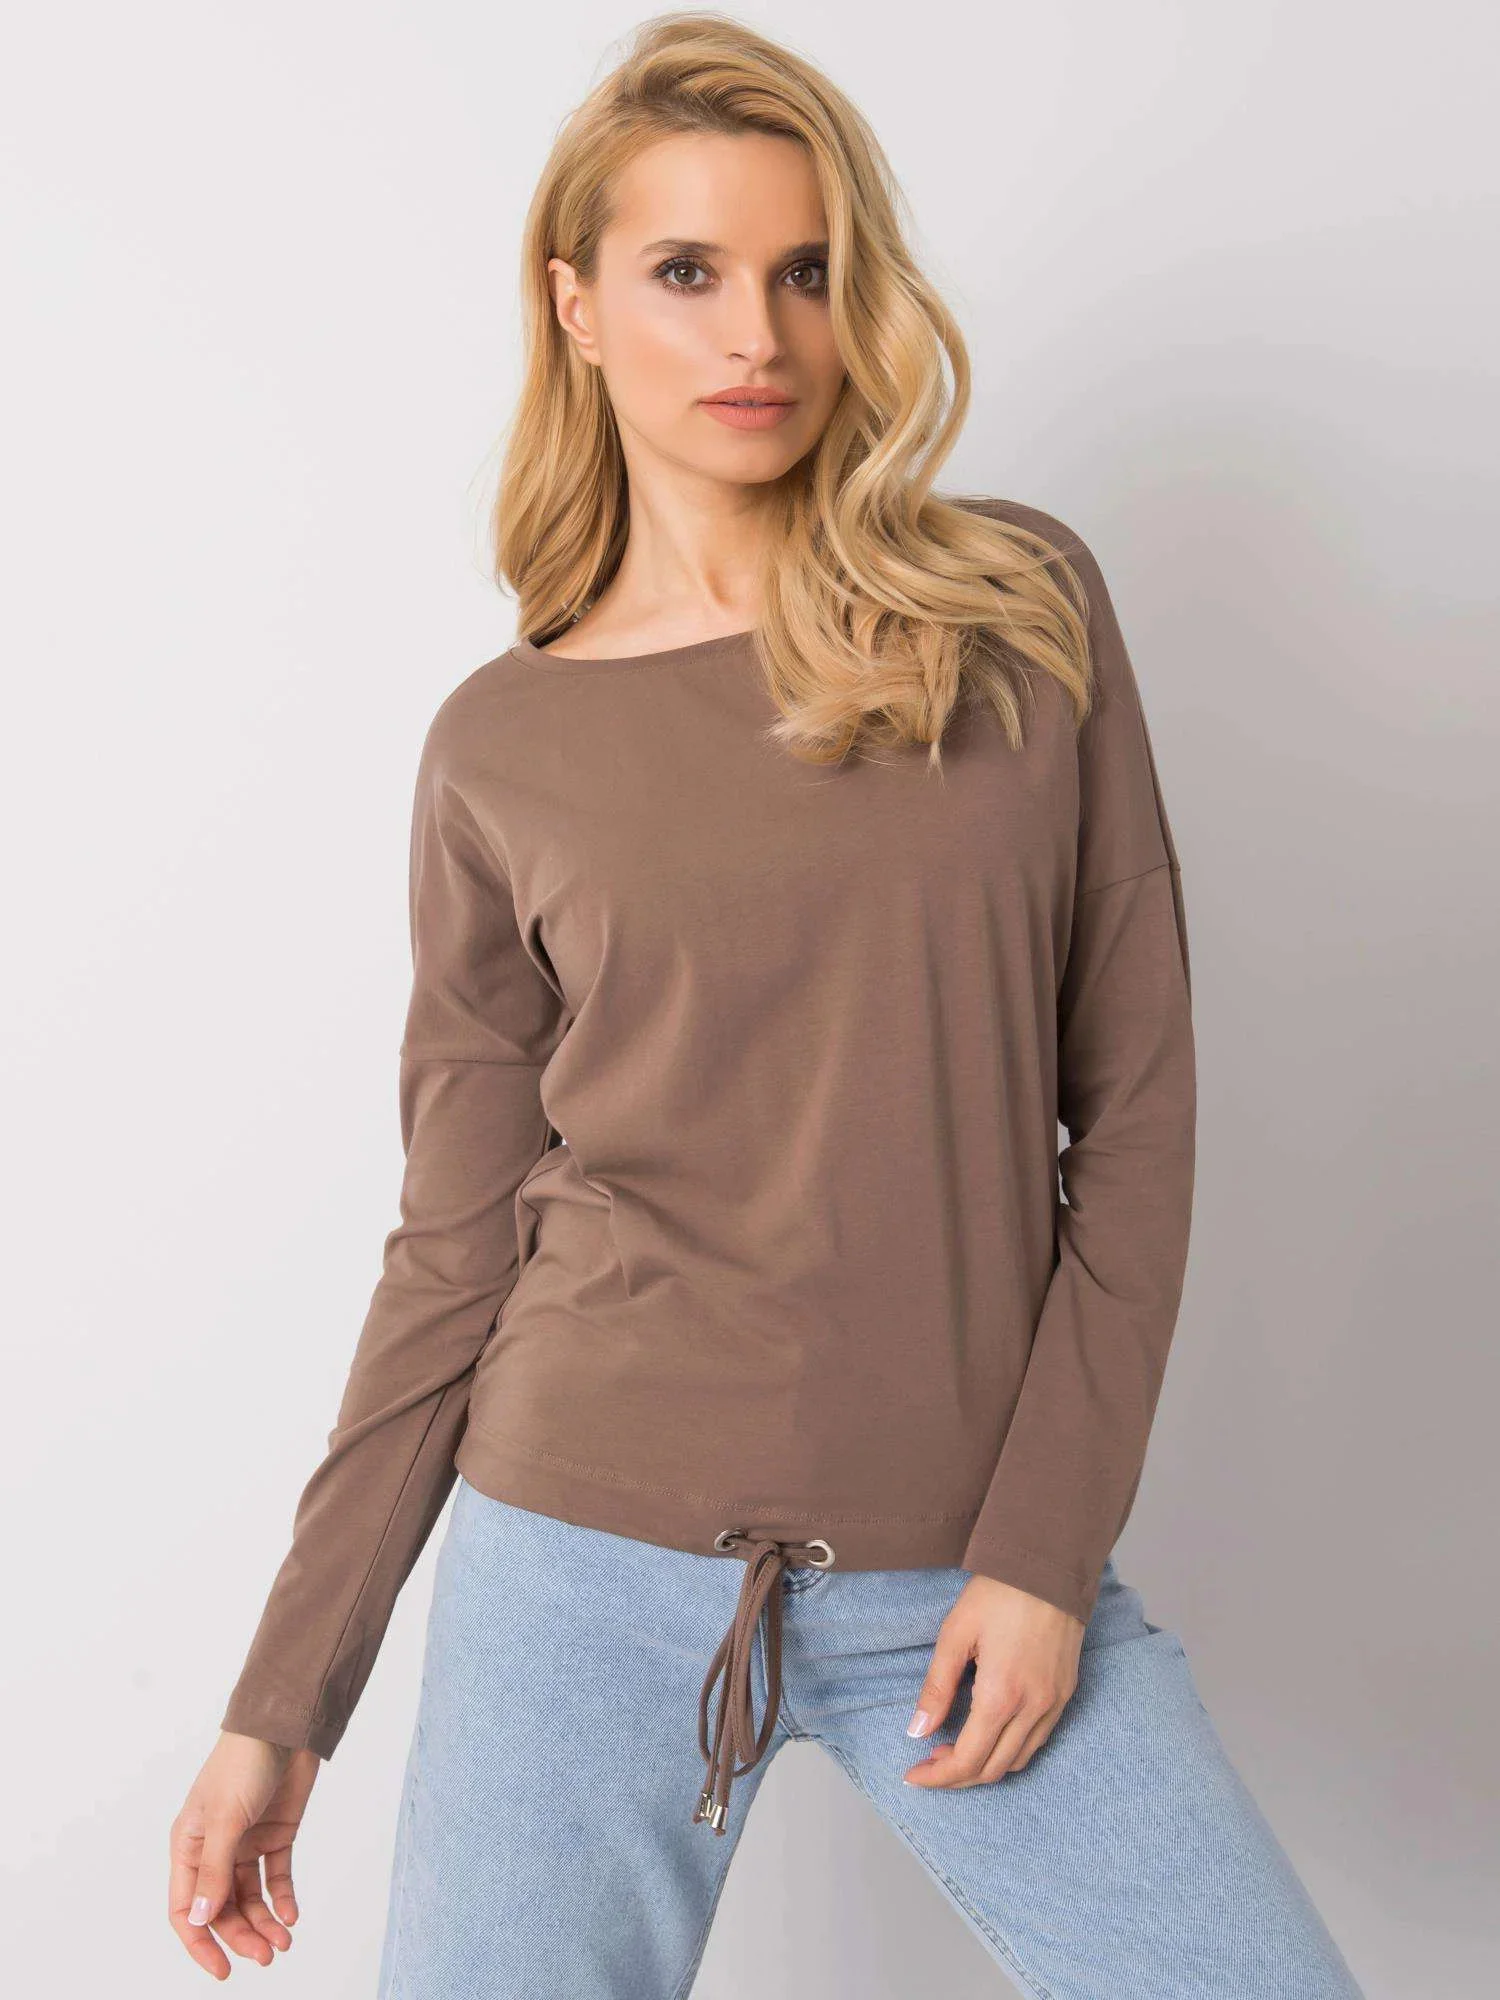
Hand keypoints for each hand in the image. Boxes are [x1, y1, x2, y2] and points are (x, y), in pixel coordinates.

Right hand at [168, 1732, 319, 1977]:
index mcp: (188, 1845)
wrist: (285, 1726)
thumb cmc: (243, 1763)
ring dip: (265, 1921)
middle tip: (267, 1956)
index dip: (201, 1943)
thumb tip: (201, 1920)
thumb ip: (214, 1870)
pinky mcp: (275, 1834)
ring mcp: (245, 1842)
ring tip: (284, 1941)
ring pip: (251, 1897)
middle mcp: (214, 1848)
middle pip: (223, 1908)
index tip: (223, 1970)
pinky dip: (283, 1897)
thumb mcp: (226, 1819)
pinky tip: (291, 1914)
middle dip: (242, 1935)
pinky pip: (276, 1876)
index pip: (186, 1908)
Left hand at [903, 1573, 1083, 1789]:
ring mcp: (1054, 1703)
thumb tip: (918, 1732)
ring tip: (954, 1749)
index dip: (938, 1777)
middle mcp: (1033, 1708)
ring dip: (984, 1766)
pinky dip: (1010, 1750)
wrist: (1050, 1567)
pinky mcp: (1066, 1693)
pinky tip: (989, 1734)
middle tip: (928, 1762)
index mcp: (1001, 1695)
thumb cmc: (999, 1593)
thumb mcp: (955, 1633)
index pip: (968, 1760)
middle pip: (993, 1769)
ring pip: (1018, 1760)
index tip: (912, 1775)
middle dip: (957, 1776)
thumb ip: (936, 1687)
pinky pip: (1038, 1740)